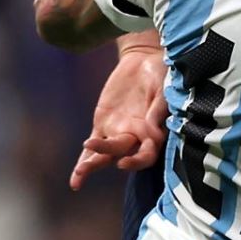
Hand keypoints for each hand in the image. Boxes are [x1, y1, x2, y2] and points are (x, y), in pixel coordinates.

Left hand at [70, 45, 166, 189]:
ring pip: (106, 155)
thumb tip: (152, 131)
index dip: (138, 160)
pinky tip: (76, 180)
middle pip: (126, 155)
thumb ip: (158, 109)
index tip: (125, 161)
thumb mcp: (164, 87)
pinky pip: (93, 146)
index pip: (148, 153)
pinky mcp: (103, 125)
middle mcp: (137, 136)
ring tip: (81, 172)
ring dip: (94, 165)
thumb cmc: (161, 74)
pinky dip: (85, 160)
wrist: (143, 60)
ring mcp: (118, 132)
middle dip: (115, 161)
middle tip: (100, 164)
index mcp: (154, 131)